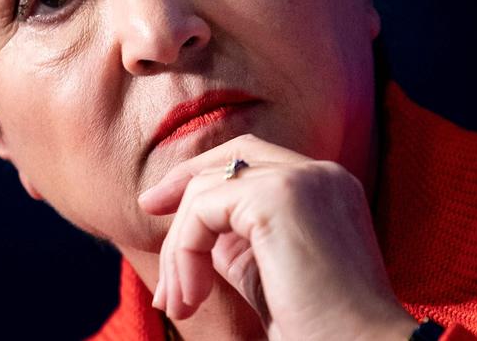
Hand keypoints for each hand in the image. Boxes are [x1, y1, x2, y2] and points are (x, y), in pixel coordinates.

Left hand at [138, 134, 417, 340]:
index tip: (166, 210)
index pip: (256, 160)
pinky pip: (203, 211)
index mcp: (328, 187)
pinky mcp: (278, 198)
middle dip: (183, 180)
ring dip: (179, 247)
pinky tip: (192, 297)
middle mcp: (320, 174)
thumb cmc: (321, 328)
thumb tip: (197, 229)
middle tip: (148, 210)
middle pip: (233, 154)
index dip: (207, 177)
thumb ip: (239, 242)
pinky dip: (184, 253)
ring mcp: (302, 180)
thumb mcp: (270, 274)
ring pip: (209, 188)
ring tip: (179, 301)